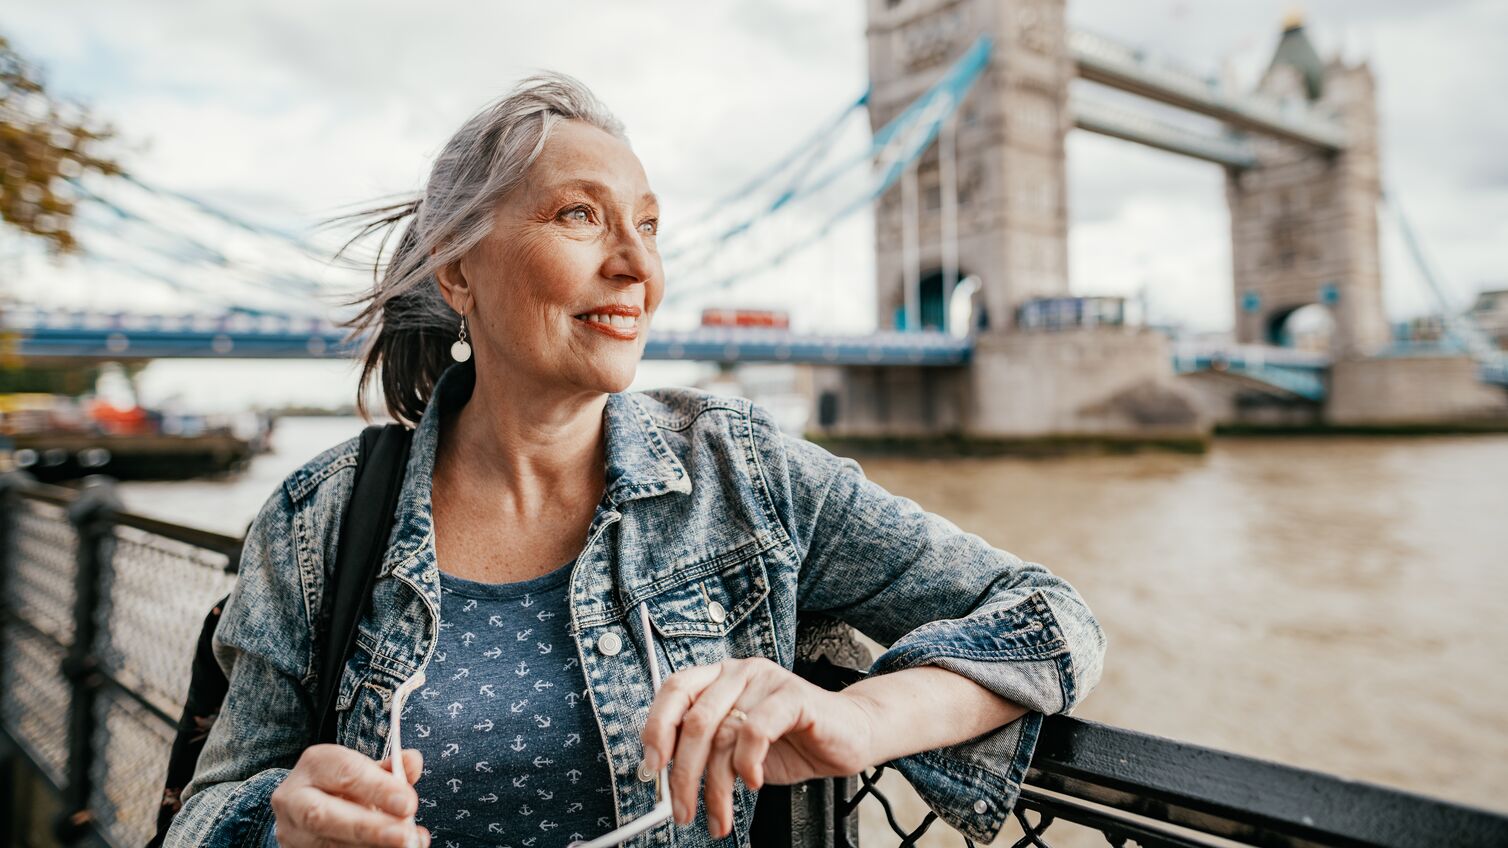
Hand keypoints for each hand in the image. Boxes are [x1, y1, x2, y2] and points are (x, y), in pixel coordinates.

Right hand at [269, 744, 429, 847]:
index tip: (408, 804)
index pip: (346, 774)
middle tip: (405, 835)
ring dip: (370, 846)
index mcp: (316, 764)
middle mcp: (295, 798)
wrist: (307, 807)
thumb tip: (413, 762)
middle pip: (324, 815)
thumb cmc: (345, 785)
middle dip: (367, 827)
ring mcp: (293, 831)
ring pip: (328, 844)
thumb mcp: (366, 770)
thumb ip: (390, 768)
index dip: (378, 789)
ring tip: (405, 845)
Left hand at [640, 657, 875, 838]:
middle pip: (694, 721)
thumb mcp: (737, 749)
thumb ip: (706, 752)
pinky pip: (756, 731)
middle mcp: (738, 672)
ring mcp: (766, 680)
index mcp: (718, 678)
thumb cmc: (793, 741)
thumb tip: (665, 778)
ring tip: (719, 815)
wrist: (850, 735)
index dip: (656, 728)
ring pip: (723, 734)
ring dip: (716, 787)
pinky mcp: (793, 695)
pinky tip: (754, 782)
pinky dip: (748, 764)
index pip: (673, 690)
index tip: (651, 767)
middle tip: (682, 810)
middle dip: (683, 775)